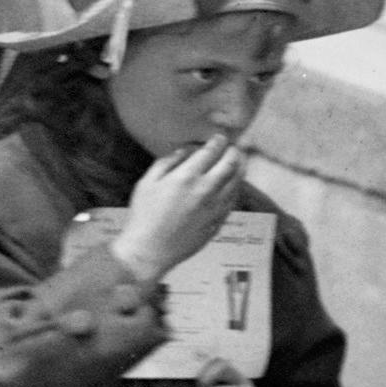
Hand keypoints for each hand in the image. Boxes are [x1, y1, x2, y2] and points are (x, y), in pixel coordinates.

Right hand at [115, 133, 246, 279]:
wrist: (151, 249)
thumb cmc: (144, 215)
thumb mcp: (147, 183)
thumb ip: (166, 163)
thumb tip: (183, 152)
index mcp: (186, 177)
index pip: (210, 153)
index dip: (217, 142)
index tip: (219, 137)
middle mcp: (206, 190)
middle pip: (230, 165)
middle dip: (235, 152)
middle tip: (234, 147)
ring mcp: (215, 208)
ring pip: (237, 184)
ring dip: (241, 170)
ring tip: (241, 162)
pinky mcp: (218, 222)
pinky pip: (234, 201)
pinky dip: (237, 189)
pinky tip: (234, 186)